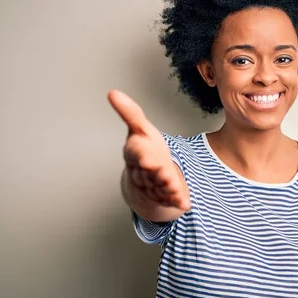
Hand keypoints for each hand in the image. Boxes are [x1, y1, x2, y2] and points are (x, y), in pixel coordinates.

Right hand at [108, 89, 189, 211]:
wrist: (146, 178)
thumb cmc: (145, 150)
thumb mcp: (140, 129)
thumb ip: (130, 113)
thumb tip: (113, 93)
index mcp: (134, 154)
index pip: (136, 154)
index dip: (142, 156)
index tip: (148, 158)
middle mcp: (141, 172)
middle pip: (148, 173)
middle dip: (157, 173)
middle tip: (164, 173)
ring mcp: (153, 187)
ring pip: (158, 189)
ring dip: (167, 189)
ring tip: (175, 188)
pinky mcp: (165, 198)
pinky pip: (171, 201)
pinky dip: (178, 202)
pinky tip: (185, 203)